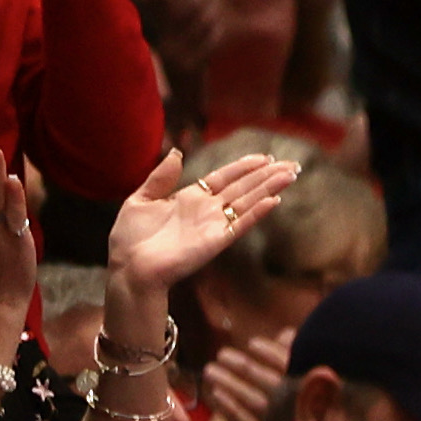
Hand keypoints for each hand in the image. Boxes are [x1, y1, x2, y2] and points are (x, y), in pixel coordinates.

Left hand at [102, 146, 303, 297]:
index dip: (244, 167)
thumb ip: (160, 178)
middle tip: (291, 164)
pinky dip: (257, 213)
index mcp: (190, 198)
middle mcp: (207, 210)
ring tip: (290, 174)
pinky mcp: (216, 241)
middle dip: (266, 175)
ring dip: (269, 188)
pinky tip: (274, 201)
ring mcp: (214, 225)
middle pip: (243, 187)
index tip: (264, 157)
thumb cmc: (130, 238)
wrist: (130, 267)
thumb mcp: (140, 200)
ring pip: (248, 202)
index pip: (224, 178)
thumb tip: (177, 153)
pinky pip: (241, 224)